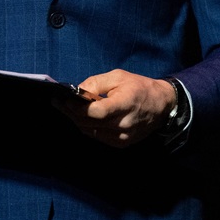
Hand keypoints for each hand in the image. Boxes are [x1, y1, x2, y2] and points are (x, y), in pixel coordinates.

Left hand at [57, 70, 176, 147]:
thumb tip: (76, 92)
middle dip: (71, 113)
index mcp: (125, 103)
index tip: (63, 100)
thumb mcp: (118, 76)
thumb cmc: (139, 87)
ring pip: (91, 132)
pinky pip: (98, 137)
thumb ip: (96, 83)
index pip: (97, 112)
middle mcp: (124, 124)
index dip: (77, 108)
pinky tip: (82, 118)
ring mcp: (123, 136)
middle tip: (58, 103)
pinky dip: (88, 128)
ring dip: (77, 121)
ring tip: (67, 110)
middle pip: (90, 123)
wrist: (162, 104)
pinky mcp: (122, 143)